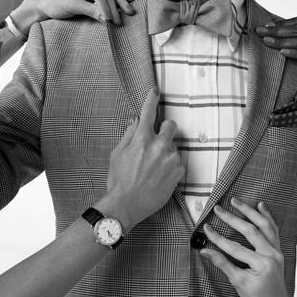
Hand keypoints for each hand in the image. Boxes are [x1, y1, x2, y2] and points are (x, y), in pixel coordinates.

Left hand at [34, 0, 135, 24]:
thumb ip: (89, 10)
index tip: (108, 17)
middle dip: (116, 4)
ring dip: (120, 3)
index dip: (104, 4)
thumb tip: (105, 17)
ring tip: (128, 13)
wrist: (47, 5)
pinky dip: (118, 2)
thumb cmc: (55, 2)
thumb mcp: (72, 6)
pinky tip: (128, 3)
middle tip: (122, 17)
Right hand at [102, 89, 183, 228]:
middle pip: (171, 125)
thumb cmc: (119, 180)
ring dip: (166, 152)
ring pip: (174, 146)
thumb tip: (135, 121)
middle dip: (165, 129)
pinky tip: (160, 176)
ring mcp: (171, 159)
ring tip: (153, 168)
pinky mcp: (179, 172)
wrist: (128, 205)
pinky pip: (178, 162)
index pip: (148, 112)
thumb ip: (128, 135)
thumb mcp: (117, 154)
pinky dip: (171, 166)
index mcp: (141, 139)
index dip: (151, 99)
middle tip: (156, 141)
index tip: (155, 91)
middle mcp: (159, 146)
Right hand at [200, 198, 290, 296]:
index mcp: (261, 264)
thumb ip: (223, 264)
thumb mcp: (239, 284)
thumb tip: (205, 252)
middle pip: (250, 231)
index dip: (218, 238)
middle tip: (217, 209)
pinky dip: (267, 217)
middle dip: (232, 218)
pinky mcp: (278, 250)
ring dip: (249, 211)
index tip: (206, 228)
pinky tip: (260, 205)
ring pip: (263, 225)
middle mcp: (271, 254)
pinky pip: (273, 229)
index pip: (235, 247)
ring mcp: (277, 250)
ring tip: (236, 201)